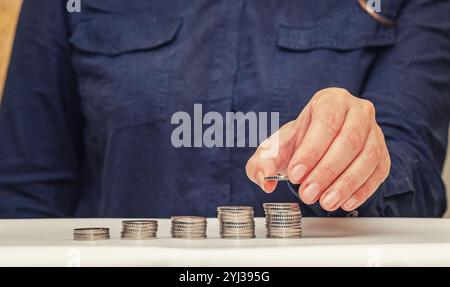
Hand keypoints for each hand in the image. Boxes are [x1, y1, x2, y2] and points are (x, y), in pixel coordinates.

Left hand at [246, 88, 390, 210]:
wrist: (318, 145)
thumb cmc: (298, 142)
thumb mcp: (274, 148)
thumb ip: (262, 163)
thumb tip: (265, 181)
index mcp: (330, 100)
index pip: (325, 122)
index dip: (311, 150)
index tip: (295, 174)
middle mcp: (357, 111)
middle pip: (349, 140)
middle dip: (326, 171)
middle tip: (308, 194)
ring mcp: (374, 132)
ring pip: (367, 157)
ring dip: (346, 183)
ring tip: (325, 202)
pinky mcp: (383, 154)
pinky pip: (378, 172)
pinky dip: (362, 190)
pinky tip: (344, 202)